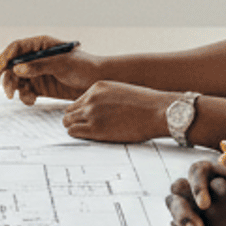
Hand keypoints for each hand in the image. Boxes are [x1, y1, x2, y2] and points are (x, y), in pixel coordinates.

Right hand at [0, 36, 101, 103]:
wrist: (99, 82)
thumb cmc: (85, 67)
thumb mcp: (62, 64)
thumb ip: (39, 66)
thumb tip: (17, 68)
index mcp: (41, 45)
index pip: (16, 49)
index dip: (4, 58)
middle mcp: (36, 58)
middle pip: (13, 66)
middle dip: (9, 79)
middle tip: (9, 92)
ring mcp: (38, 72)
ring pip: (17, 80)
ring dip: (17, 90)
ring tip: (27, 98)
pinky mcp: (41, 86)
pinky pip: (26, 91)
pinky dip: (25, 97)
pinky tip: (32, 100)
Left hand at [60, 80, 175, 143]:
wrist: (157, 111)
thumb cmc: (145, 104)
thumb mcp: (119, 91)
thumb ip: (104, 99)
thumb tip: (95, 111)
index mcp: (97, 88)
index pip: (77, 102)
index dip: (80, 112)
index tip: (84, 120)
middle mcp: (91, 99)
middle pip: (69, 112)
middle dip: (73, 120)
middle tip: (82, 128)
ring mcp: (92, 114)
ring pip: (68, 122)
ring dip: (74, 128)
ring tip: (86, 134)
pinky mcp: (96, 129)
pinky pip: (74, 132)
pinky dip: (77, 135)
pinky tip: (88, 137)